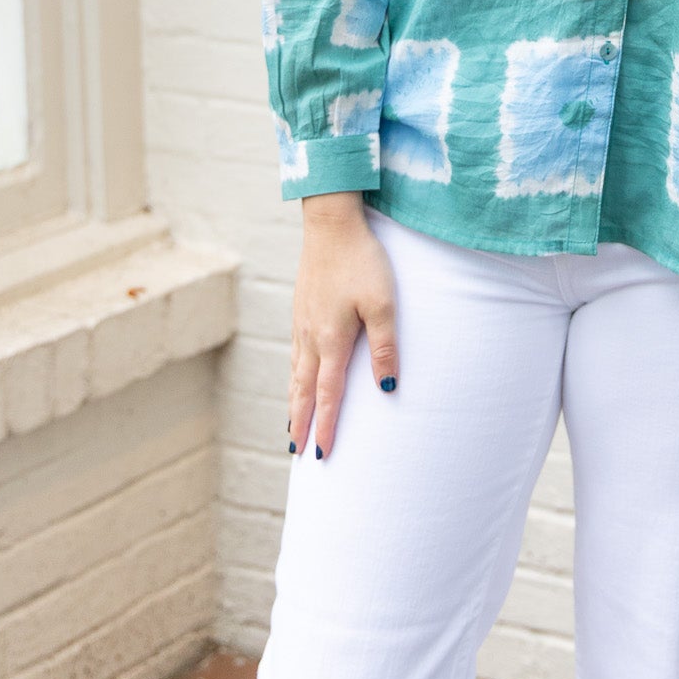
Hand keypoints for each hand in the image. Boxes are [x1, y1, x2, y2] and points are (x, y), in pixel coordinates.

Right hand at [288, 193, 398, 459]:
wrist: (331, 223)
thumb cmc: (362, 262)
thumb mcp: (383, 304)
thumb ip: (385, 346)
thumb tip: (387, 388)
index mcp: (331, 340)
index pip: (328, 395)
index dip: (326, 426)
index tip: (322, 454)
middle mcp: (310, 337)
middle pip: (303, 391)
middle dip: (301, 423)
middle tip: (297, 454)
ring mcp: (301, 322)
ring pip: (295, 374)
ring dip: (294, 403)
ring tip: (291, 427)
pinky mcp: (301, 308)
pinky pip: (294, 354)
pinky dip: (293, 377)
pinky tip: (296, 378)